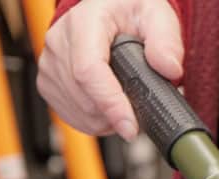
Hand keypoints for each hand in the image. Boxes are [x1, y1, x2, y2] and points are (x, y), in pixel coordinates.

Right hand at [36, 0, 182, 140]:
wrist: (108, 10)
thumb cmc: (129, 11)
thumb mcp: (156, 15)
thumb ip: (166, 41)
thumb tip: (170, 68)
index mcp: (84, 22)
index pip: (89, 71)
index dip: (111, 104)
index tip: (131, 126)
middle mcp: (60, 42)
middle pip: (84, 98)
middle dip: (117, 114)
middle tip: (141, 108)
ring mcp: (50, 64)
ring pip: (79, 112)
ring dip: (108, 120)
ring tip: (126, 103)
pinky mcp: (48, 83)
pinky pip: (72, 116)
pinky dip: (95, 121)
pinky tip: (109, 107)